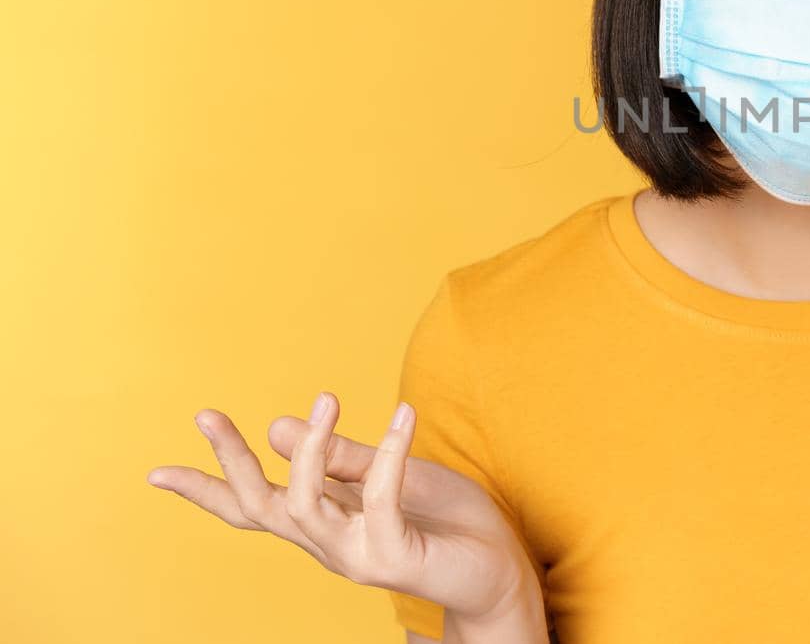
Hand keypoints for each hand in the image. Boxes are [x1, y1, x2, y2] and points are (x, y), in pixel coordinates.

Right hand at [146, 392, 541, 628]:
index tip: (155, 472)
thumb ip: (340, 457)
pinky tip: (405, 414)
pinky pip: (380, 498)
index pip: (253, 507)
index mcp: (323, 522)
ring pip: (304, 504)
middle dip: (229, 462)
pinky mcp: (395, 556)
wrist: (498, 569)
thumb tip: (276, 425)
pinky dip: (389, 452)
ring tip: (326, 396)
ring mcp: (357, 554)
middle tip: (207, 414)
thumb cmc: (446, 521)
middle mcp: (328, 543)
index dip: (205, 489)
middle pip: (260, 507)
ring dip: (308, 448)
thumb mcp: (387, 476)